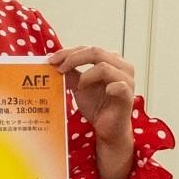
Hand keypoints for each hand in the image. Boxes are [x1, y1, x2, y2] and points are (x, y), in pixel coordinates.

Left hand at [49, 46, 135, 178]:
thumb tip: (53, 61)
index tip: (51, 59)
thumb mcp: (79, 86)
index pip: (88, 49)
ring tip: (80, 87)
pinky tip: (105, 91)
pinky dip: (109, 87)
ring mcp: (127, 80)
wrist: (107, 129)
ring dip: (86, 76)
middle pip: (96, 52)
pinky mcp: (128, 95)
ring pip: (104, 67)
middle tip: (59, 68)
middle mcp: (121, 66)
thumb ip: (70, 73)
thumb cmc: (98, 106)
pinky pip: (119, 86)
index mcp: (111, 60)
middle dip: (73, 58)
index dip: (69, 52)